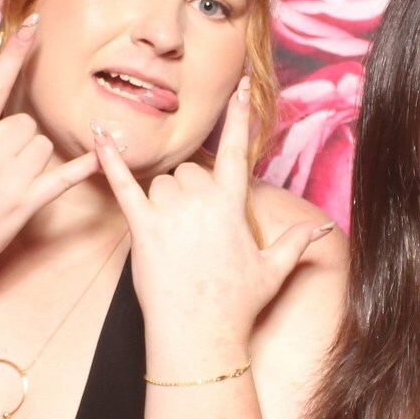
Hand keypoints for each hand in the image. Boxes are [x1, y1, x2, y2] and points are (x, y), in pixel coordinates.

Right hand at [0, 16, 100, 301]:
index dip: (14, 54)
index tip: (33, 26)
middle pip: (23, 121)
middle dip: (11, 131)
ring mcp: (12, 181)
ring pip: (41, 144)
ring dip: (29, 151)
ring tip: (0, 174)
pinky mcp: (27, 206)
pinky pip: (64, 179)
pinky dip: (85, 166)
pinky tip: (103, 152)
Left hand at [91, 87, 327, 367]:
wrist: (200, 334)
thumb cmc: (237, 304)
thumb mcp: (273, 270)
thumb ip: (295, 242)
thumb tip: (321, 230)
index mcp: (232, 203)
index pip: (236, 149)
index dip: (240, 115)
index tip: (241, 84)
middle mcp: (201, 200)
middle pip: (188, 172)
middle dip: (188, 194)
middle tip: (193, 236)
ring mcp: (170, 212)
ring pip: (160, 185)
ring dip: (162, 203)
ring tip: (173, 242)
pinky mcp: (142, 227)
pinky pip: (123, 186)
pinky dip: (108, 161)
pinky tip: (97, 135)